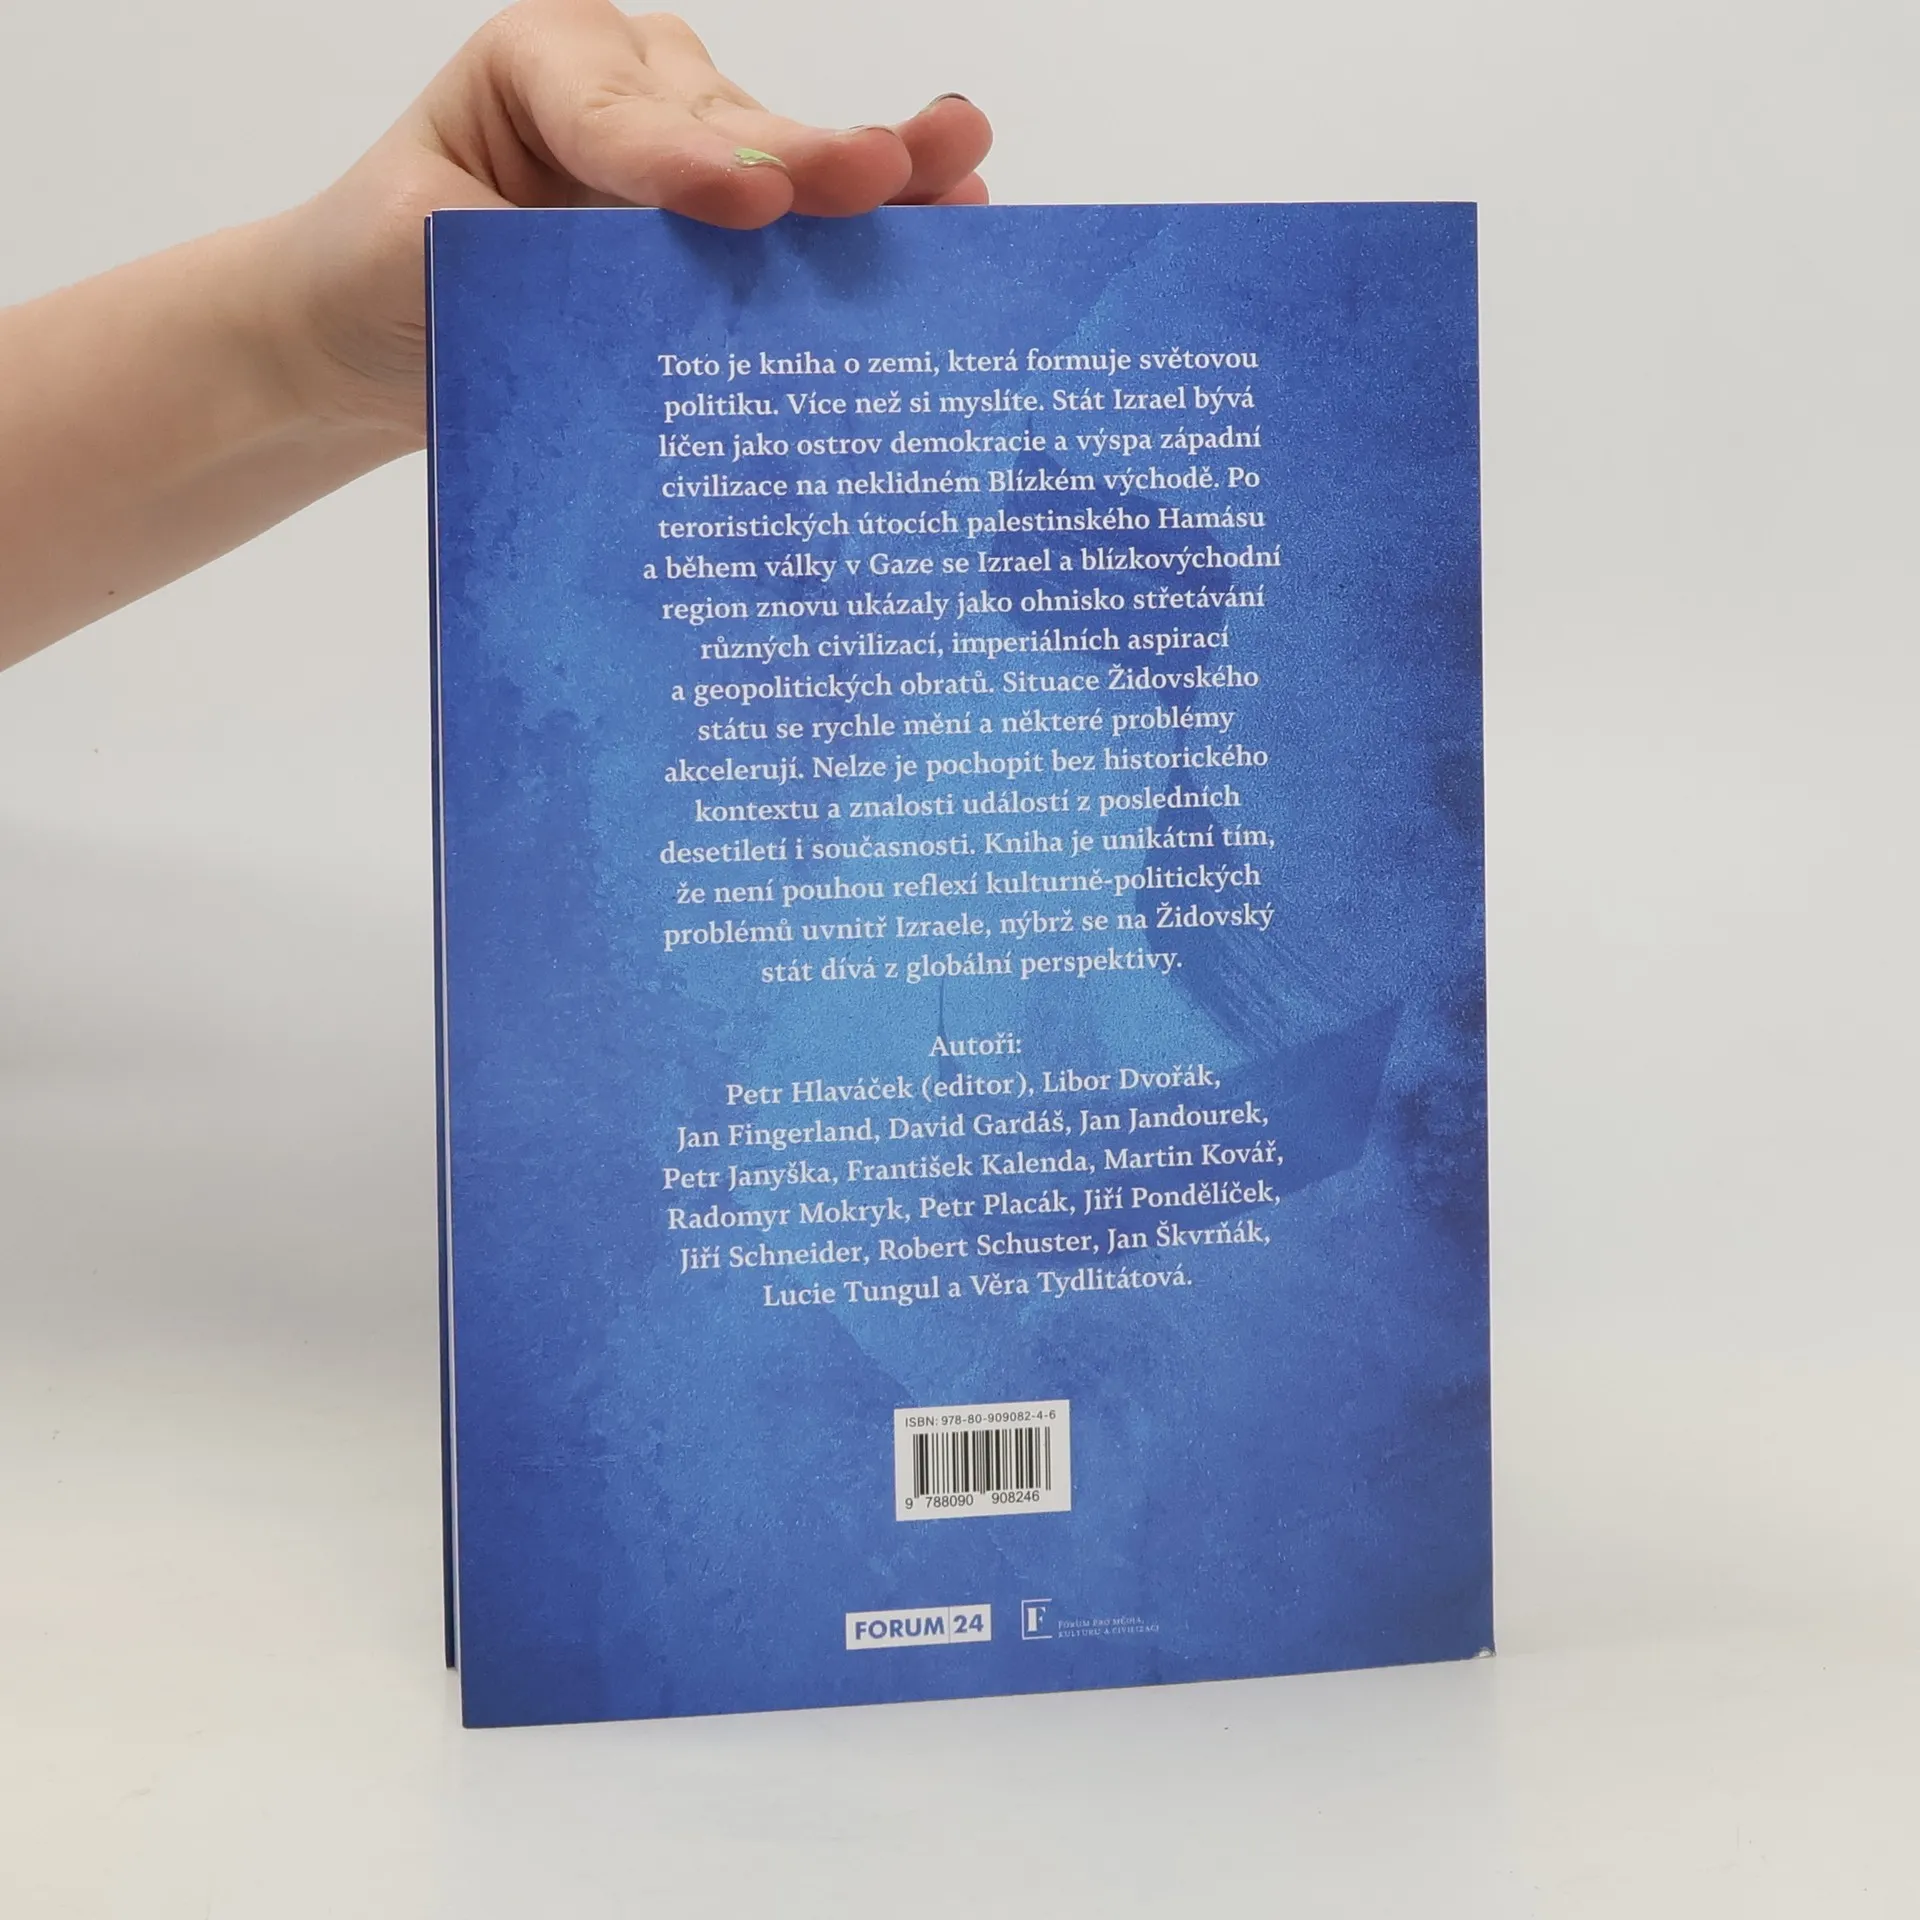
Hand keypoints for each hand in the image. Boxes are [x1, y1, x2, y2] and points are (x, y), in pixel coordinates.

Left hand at [269, 1, 991, 441]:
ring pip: (783, 165)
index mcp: (540, 69)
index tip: (746, 205)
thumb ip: (525, 264)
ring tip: (960, 172)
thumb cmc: (382, 277)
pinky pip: (803, 226)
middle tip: (881, 174)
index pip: (616, 116)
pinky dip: (874, 235)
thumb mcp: (422, 258)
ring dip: (873, 183)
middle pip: (729, 128)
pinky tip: (956, 219)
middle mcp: (634, 90)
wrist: (374, 334)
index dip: (682, 160)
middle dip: (806, 159)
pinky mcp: (735, 233)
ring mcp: (697, 152)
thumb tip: (649, 319)